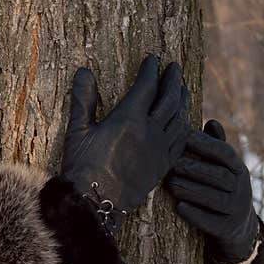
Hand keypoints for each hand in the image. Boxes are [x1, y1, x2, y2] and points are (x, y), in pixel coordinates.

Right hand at [60, 54, 190, 232]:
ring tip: (183, 89)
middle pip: (168, 99)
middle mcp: (149, 131)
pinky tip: (186, 123)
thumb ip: (83, 100)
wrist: (96, 203)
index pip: (146, 86)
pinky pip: (181, 142)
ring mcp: (159, 149)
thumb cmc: (82, 166)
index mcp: (128, 119)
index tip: (153, 59)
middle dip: (173, 81)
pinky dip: (186, 127)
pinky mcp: (162, 166)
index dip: (151, 70)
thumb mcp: (78, 130)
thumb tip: (84, 72)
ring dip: (183, 100)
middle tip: (175, 67)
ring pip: (179, 119)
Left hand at [166, 119, 257, 263]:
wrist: (238, 228)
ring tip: (170, 183)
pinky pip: (212, 223)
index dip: (206, 144)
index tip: (184, 136)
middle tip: (172, 163)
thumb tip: (212, 121)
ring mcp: (237, 211)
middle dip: (195, 168)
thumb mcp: (223, 169)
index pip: (226, 153)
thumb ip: (216, 147)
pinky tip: (180, 208)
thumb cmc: (222, 189)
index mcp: (239, 169)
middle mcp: (242, 189)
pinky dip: (196, 215)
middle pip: (219, 176)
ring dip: (191, 190)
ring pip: (214, 199)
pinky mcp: (228, 230)